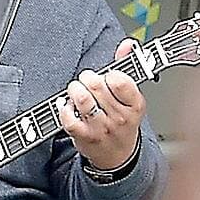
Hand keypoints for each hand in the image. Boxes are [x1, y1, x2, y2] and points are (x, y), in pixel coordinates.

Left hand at [59, 43, 146, 172]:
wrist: (118, 155)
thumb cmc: (122, 121)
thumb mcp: (130, 96)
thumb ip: (127, 67)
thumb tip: (127, 44)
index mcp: (135, 104)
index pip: (120, 80)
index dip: (108, 74)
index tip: (106, 76)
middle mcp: (120, 117)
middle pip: (97, 86)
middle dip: (87, 78)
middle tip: (86, 80)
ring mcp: (101, 128)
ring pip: (82, 99)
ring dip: (75, 90)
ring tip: (76, 91)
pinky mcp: (84, 137)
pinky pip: (68, 118)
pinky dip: (64, 108)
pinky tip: (67, 106)